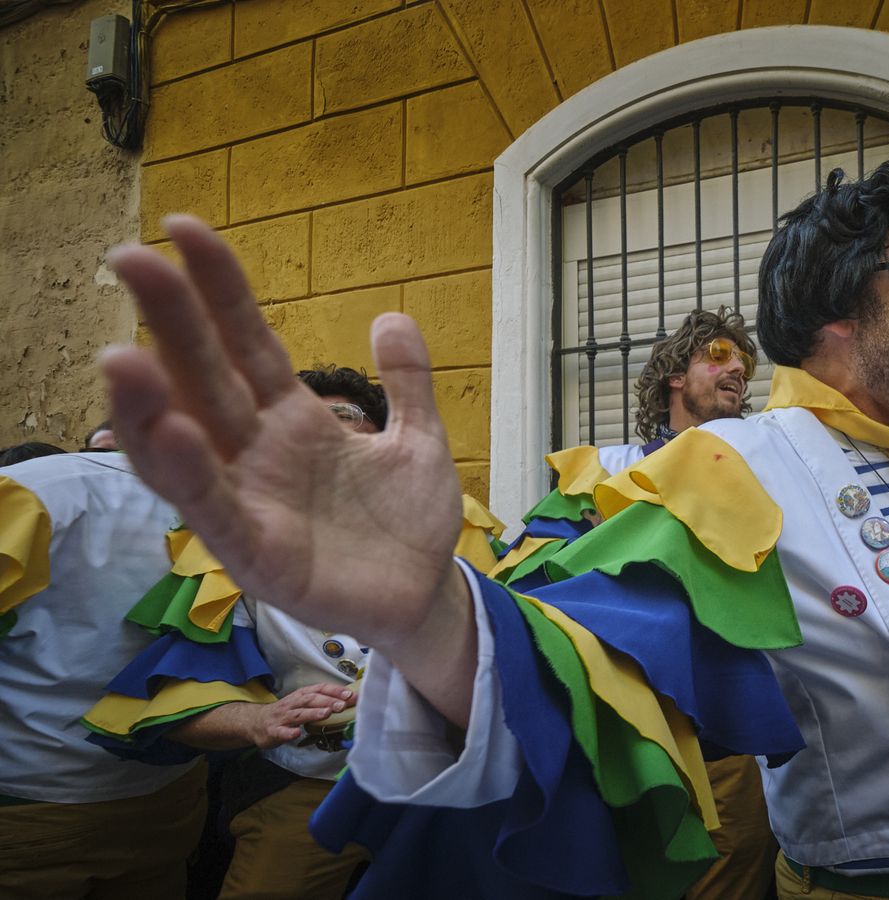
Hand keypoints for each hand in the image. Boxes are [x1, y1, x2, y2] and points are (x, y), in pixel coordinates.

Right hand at [102, 216, 476, 724]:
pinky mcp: (257, 555)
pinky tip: (173, 436)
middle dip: (168, 322)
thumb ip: (406, 382)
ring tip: (120, 355)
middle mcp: (257, 452)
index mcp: (292, 418)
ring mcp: (251, 502)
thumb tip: (392, 315)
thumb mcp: (419, 439)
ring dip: (150, 405)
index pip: (247, 340)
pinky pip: (215, 511)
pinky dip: (190, 476)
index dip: (219, 287)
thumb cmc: (407, 520)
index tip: (184, 227)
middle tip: (128, 258)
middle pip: (205, 377)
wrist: (427, 594)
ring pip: (186, 447)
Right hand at [250, 683, 355, 748]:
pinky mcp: (273, 730)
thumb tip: (347, 700)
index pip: (320, 689)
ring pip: (298, 713)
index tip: (350, 694)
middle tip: (342, 705)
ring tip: (326, 714)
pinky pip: (281, 731)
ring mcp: (282, 717)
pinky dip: (289, 732)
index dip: (335, 691)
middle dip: (327, 701)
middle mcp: (292, 703)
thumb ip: (322, 701)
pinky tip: (296, 733)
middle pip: (311, 699)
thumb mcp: (303, 703)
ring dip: (313, 713)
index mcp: (301, 695)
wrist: (256, 722)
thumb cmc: (286, 712)